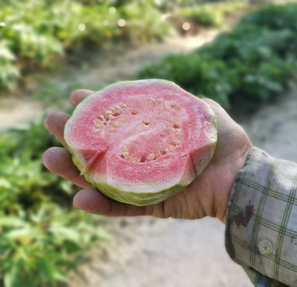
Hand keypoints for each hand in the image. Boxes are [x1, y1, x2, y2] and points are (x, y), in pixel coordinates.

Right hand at [43, 90, 251, 222]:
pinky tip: (78, 198)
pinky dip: (101, 206)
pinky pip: (123, 208)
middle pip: (103, 149)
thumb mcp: (204, 112)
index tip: (76, 96)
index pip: (118, 122)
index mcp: (154, 135)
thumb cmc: (226, 141)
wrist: (243, 174)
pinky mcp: (154, 206)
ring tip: (50, 157)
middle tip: (51, 122)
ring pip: (104, 180)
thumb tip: (156, 93)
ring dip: (75, 171)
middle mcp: (144, 159)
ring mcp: (146, 184)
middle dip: (74, 135)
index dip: (97, 110)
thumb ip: (180, 102)